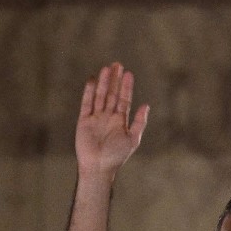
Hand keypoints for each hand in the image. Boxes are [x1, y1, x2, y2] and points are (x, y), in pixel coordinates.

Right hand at [75, 62, 149, 180]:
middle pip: (111, 94)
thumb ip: (139, 122)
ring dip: (103, 82)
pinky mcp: (84, 120)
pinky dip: (89, 92)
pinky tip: (92, 80)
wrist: (99, 166)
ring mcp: (96, 117)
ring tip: (107, 68)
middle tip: (118, 64)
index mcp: (120, 120)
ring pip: (100, 95)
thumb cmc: (117, 156)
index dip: (126, 87)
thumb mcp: (133, 139)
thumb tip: (146, 106)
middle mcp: (108, 117)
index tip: (129, 73)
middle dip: (115, 80)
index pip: (124, 99)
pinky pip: (86, 103)